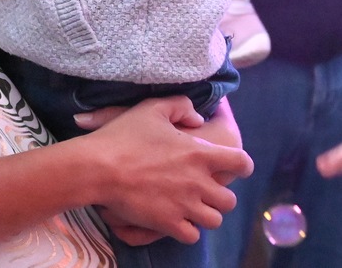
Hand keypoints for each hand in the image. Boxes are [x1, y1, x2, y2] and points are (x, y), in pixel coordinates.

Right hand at [75, 96, 250, 244]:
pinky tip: (176, 219)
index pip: (241, 163)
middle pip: (229, 200)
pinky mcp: (169, 223)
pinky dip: (187, 229)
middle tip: (204, 190)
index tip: (234, 166)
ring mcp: (185, 206)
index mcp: (198, 153)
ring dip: (204, 214)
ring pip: (213, 220)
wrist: (99, 167)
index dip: (242, 165)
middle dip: (219, 196)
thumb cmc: (124, 135)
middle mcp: (198, 182)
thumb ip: (181, 106)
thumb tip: (199, 119)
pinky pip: (192, 235)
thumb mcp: (152, 108)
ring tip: (191, 207)